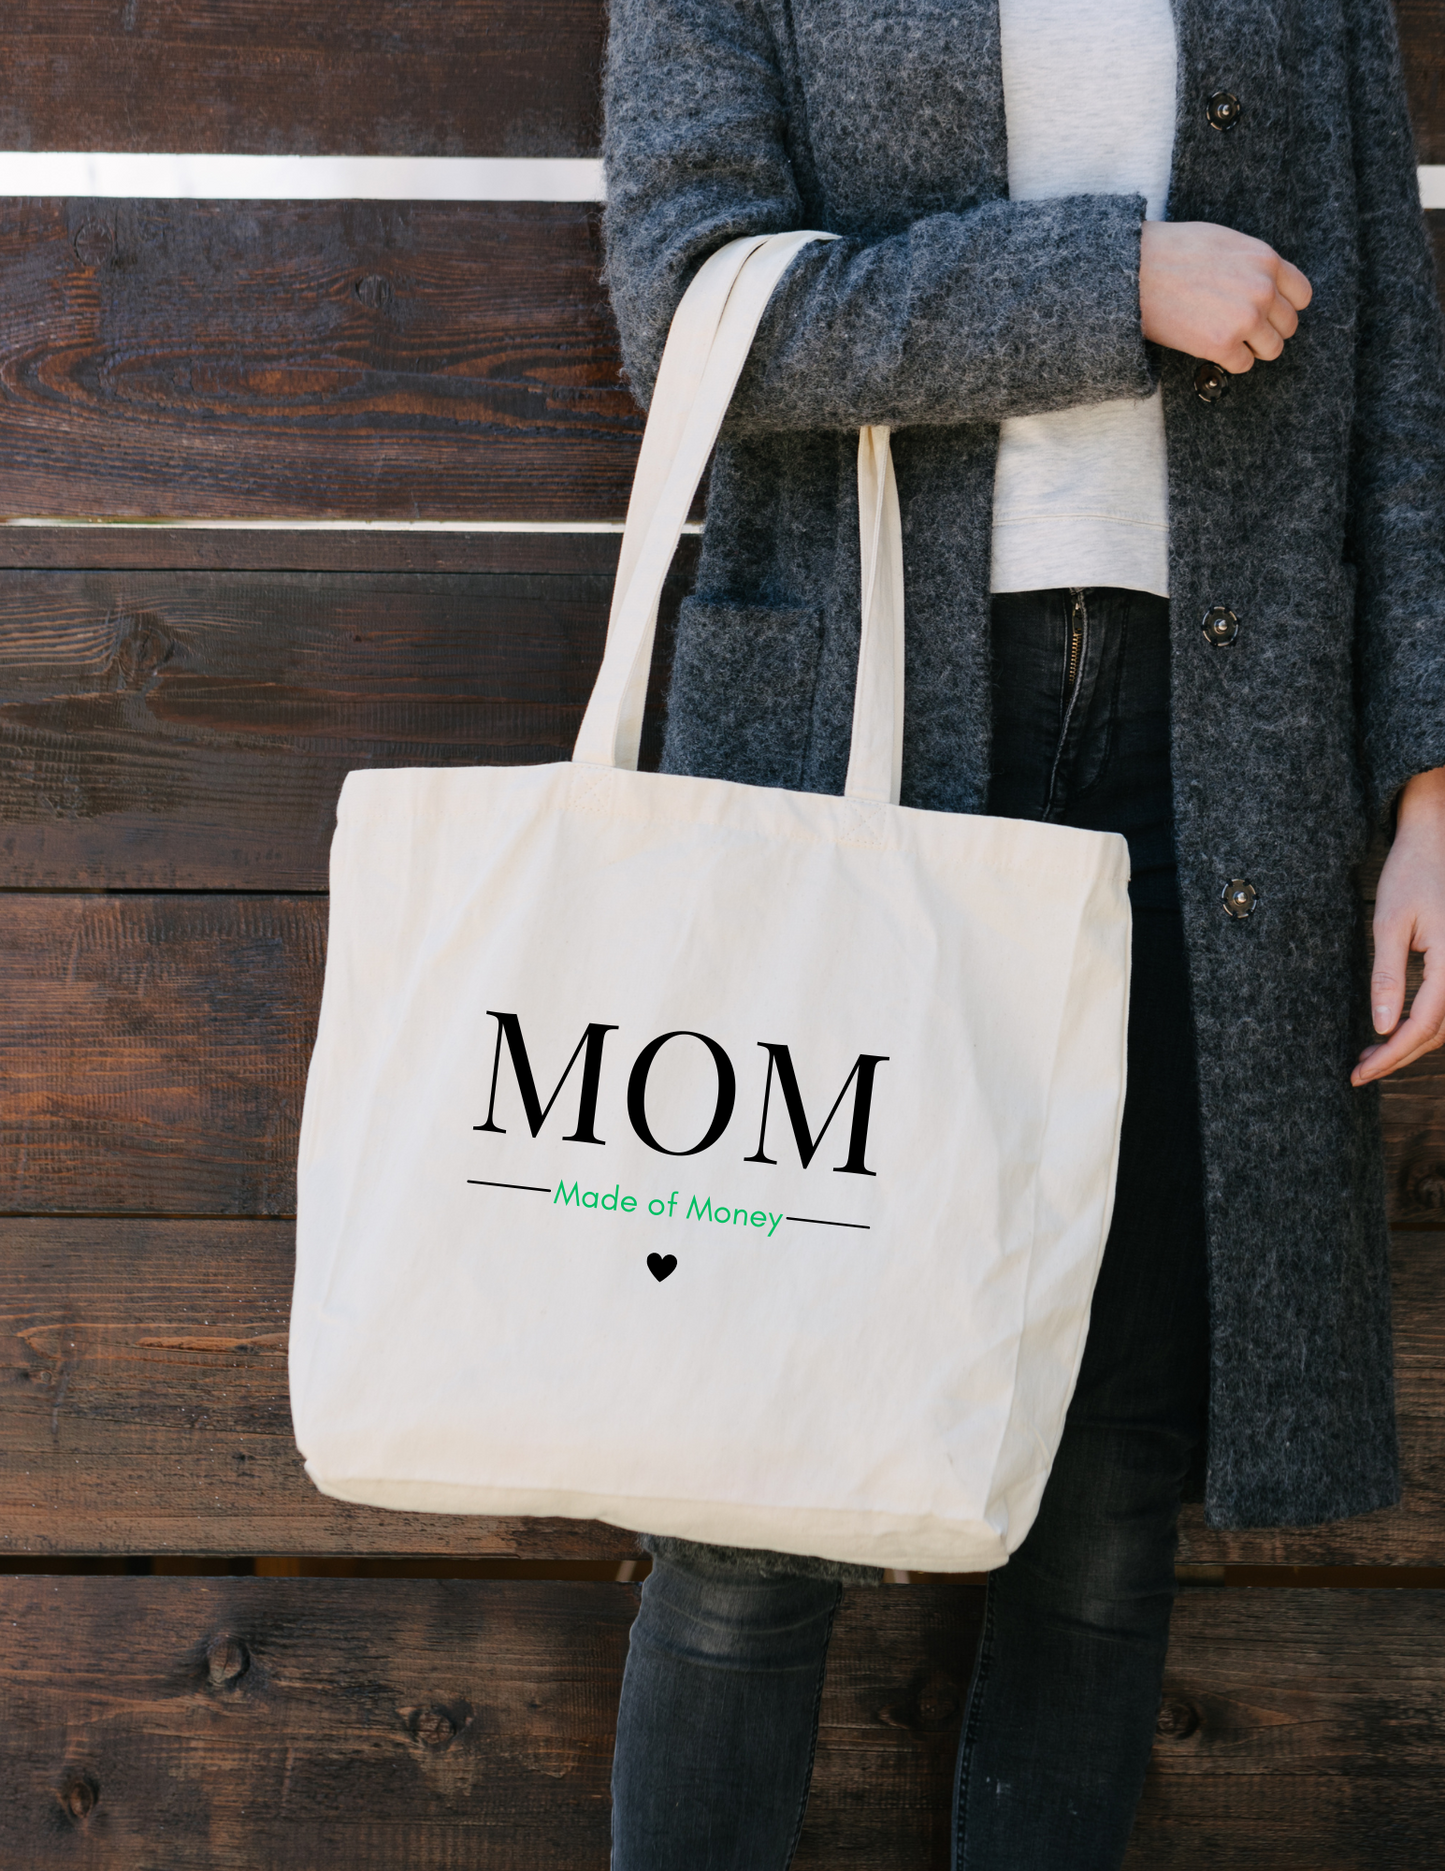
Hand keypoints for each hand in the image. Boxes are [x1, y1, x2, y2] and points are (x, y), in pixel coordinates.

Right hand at [1139, 221, 1312, 372]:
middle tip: (1242, 330)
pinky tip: (1209, 346)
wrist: (1136, 270)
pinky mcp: (1221, 345)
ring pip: (1271, 349)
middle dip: (1267, 330)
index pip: (1302, 296)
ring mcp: (1245, 319)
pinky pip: (1242, 365)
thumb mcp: (1226, 242)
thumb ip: (1253, 264)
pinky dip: (1228, 361)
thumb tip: (1266, 285)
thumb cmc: (1173, 252)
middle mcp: (1263, 289)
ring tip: (1228, 340)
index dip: (1284, 307)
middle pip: (1288, 326)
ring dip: (1252, 349)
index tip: (1267, 313)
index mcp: (1266, 260)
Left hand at [1352, 767, 1444, 1085]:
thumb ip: (1386, 976)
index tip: (1359, 1074)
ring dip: (1411, 1041)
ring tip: (1370, 1054)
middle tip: (1359, 1069)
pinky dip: (1423, 1022)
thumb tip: (1380, 1027)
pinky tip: (1394, 1027)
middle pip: (1439, 1031)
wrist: (1437, 837)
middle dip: (1398, 1054)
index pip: (1423, 1025)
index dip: (1391, 1055)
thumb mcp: (1389, 923)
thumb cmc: (1411, 873)